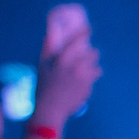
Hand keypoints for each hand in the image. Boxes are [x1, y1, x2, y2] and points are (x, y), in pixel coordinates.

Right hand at [31, 12, 101, 128]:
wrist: (50, 110)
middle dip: (92, 52)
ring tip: (85, 70)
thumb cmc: (43, 88)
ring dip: (93, 66)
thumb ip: (47, 49)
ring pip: (96, 67)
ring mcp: (84, 79)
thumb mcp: (41, 67)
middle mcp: (76, 67)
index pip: (77, 41)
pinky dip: (89, 79)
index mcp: (62, 60)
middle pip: (93, 53)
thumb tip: (48, 34)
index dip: (84, 32)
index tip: (88, 28)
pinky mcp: (89, 89)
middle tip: (88, 54)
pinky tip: (80, 83)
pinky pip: (93, 80)